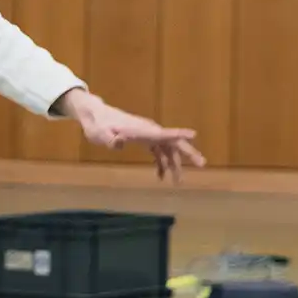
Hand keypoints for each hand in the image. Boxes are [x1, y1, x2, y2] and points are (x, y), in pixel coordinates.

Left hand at [57, 89, 206, 180]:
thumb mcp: (99, 134)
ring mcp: (148, 134)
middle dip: (188, 153)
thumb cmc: (97, 125)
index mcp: (142, 130)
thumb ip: (109, 139)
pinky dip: (161, 163)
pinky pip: (158, 151)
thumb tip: (118, 143)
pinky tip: (161, 176)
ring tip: (178, 181)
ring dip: (174, 164)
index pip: (162, 132)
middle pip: (173, 142)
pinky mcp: (144, 138)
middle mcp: (149, 131)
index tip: (194, 134)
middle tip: (202, 164)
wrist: (95, 116)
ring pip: (167, 149)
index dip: (178, 134)